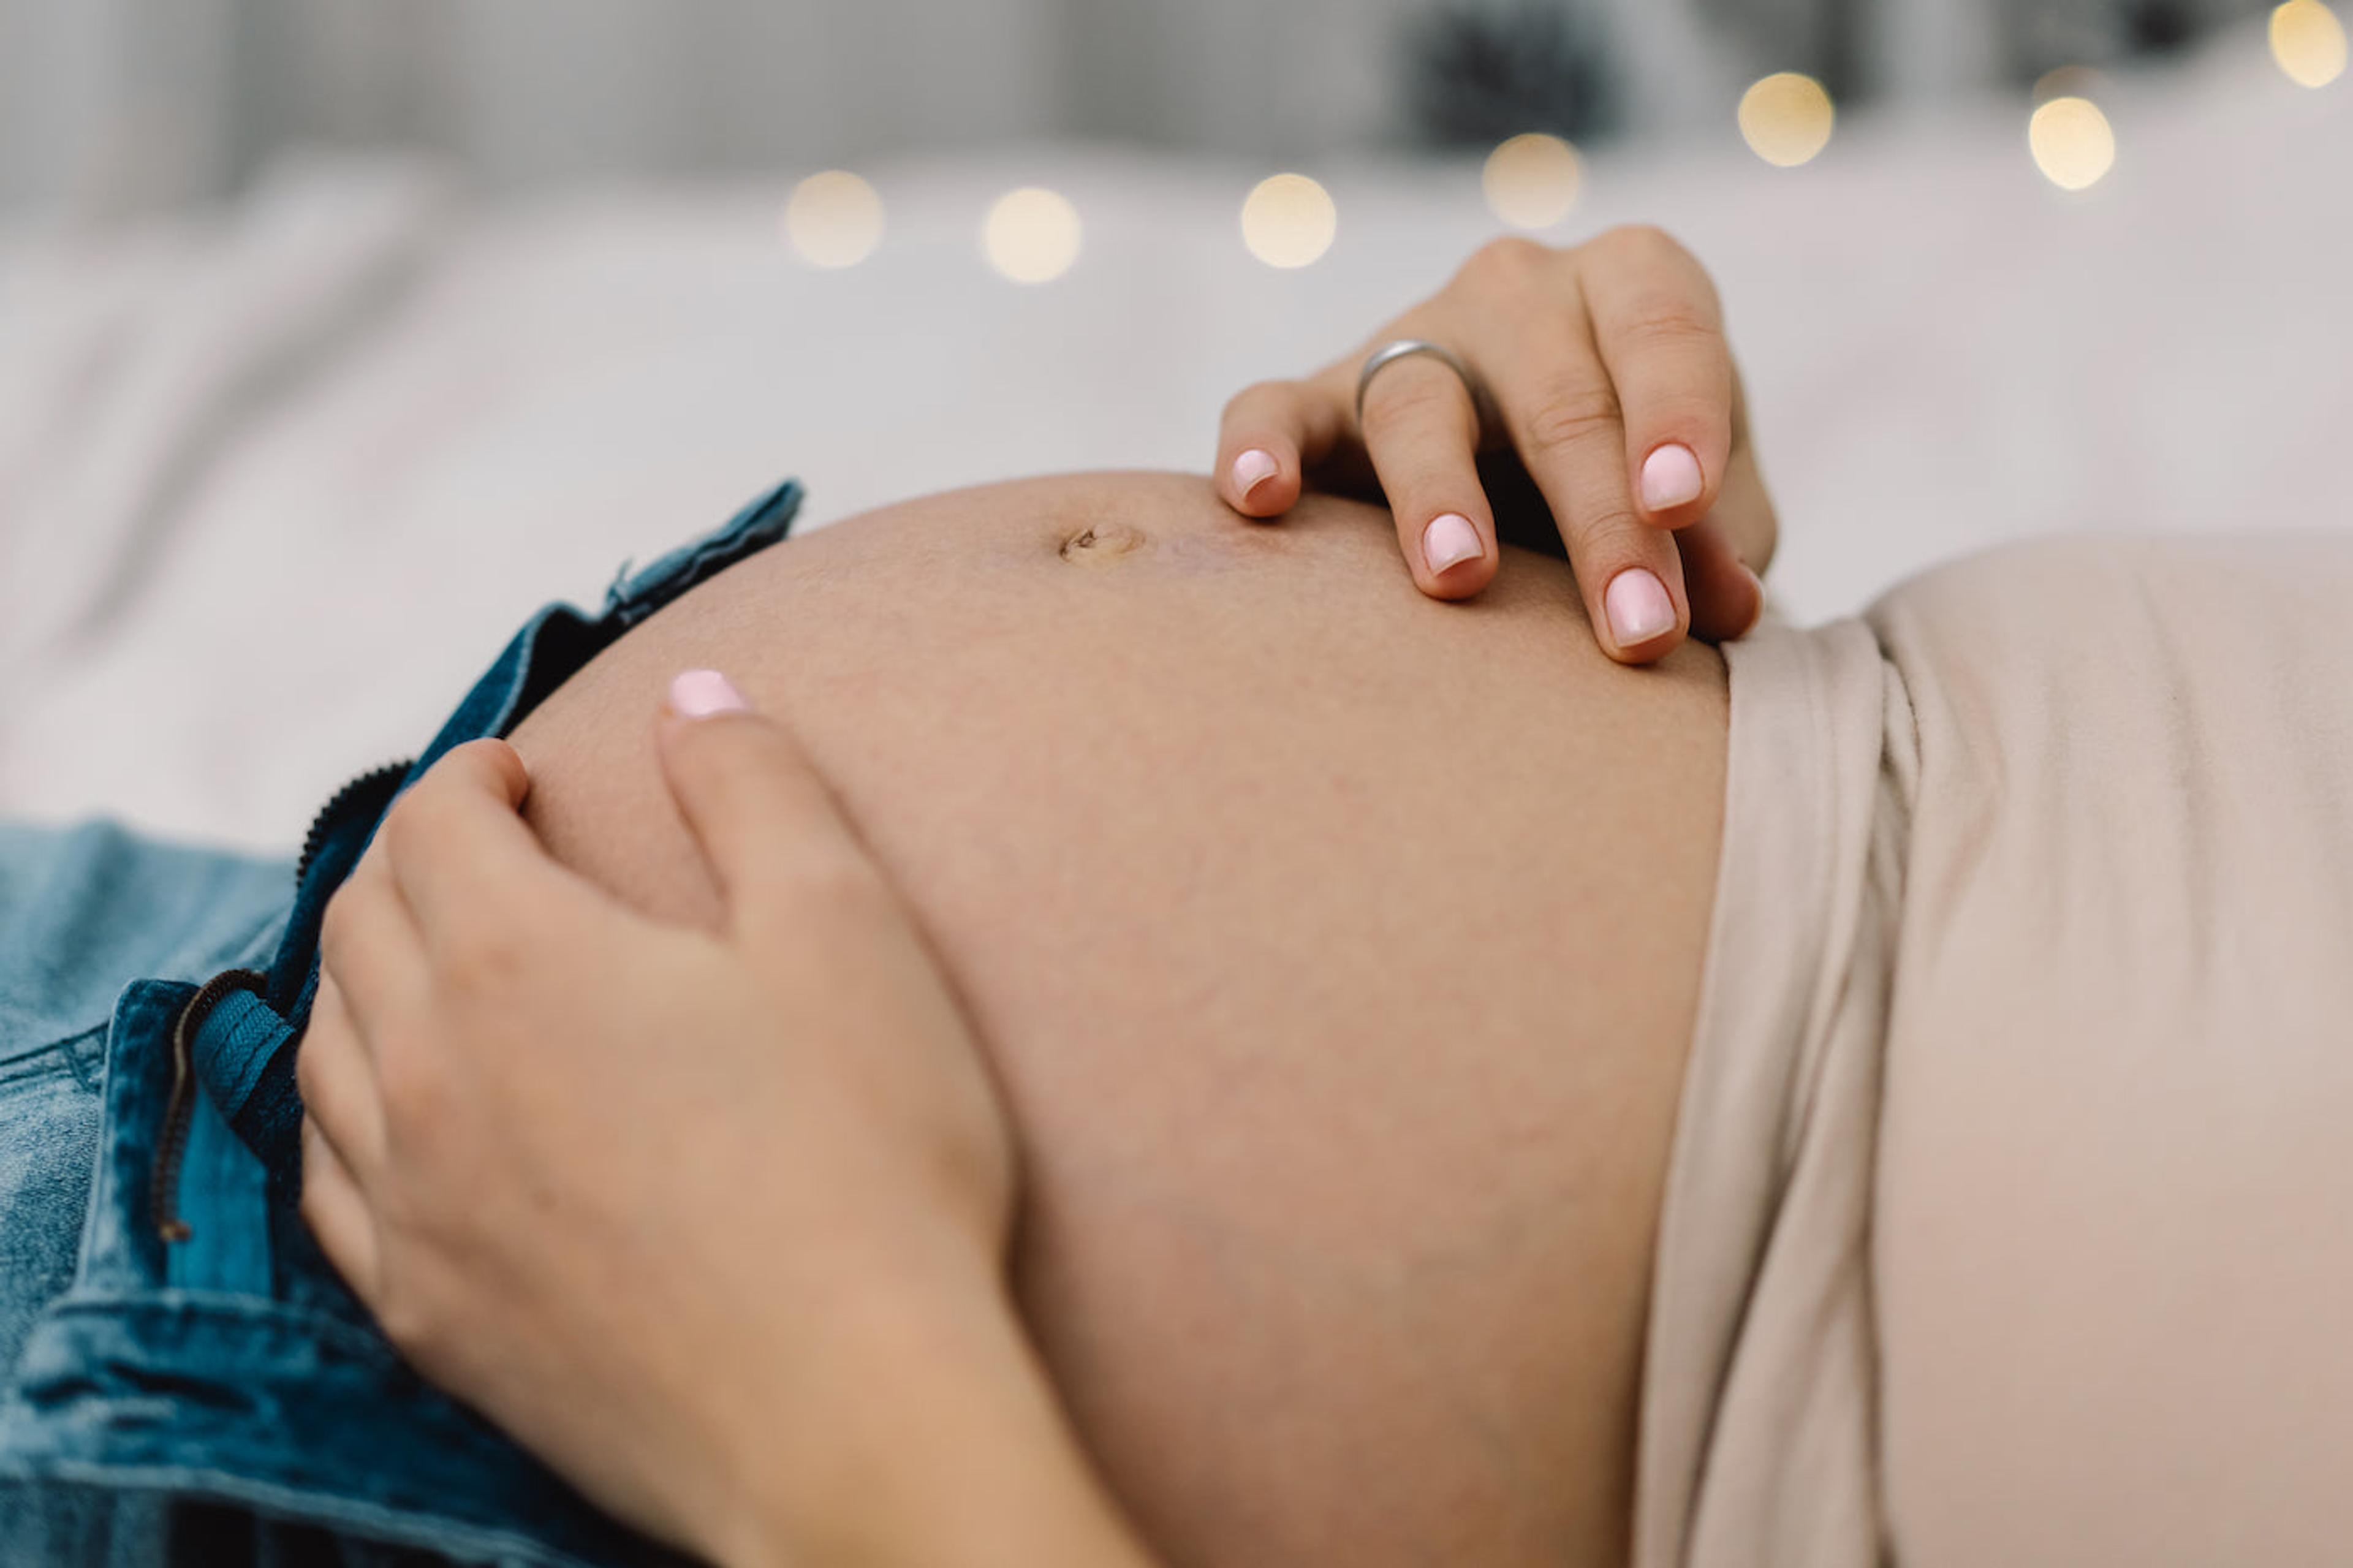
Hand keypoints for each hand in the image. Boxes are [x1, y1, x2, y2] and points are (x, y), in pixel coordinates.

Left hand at [297, 674, 1137, 1566]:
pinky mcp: (430, 1320)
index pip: (435, 824)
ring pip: (328, 1054)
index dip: (472, 775)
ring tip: (432, 967)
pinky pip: (335, 1190)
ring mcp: (414, 1209)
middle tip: (476, 850)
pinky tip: (401, 1125)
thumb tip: (696, 690)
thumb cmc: (872, 1161)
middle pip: (359, 926)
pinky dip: (350, 1121)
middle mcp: (429, 1076)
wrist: (854, 1417)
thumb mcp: (846, 930)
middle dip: (410, 863)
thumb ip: (759, 787)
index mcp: (518, 960)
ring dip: (366, 981)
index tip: (517, 772)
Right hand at [1216, 228, 1776, 662]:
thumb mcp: (1696, 495)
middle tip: (1636, 629)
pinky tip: (1260, 499)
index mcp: (1632, 284)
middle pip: (1558, 398)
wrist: (1529, 467)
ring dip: (1439, 494)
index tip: (1681, 504)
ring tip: (1459, 577)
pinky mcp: (1317, 400)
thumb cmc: (1632, 474)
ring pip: (1416, 405)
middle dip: (1600, 521)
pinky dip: (1259, 447)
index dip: (1677, 413)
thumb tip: (1727, 607)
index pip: (1663, 330)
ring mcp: (1411, 340)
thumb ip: (1721, 540)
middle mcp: (1519, 291)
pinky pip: (1271, 407)